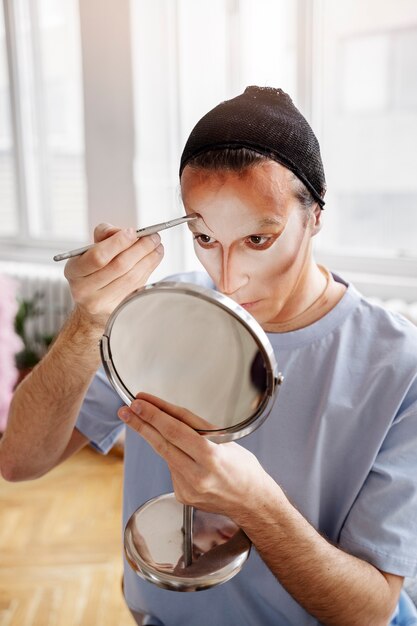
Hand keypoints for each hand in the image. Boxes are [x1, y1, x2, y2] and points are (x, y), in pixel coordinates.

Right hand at [64, 223, 163, 323]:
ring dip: (149, 259)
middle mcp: (84, 289)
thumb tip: (123, 232)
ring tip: (157, 246)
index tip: (133, 232)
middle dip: (141, 248)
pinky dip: (149, 270)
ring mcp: (100, 303)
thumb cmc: (94, 271)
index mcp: (74, 270)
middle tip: (153, 237)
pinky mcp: (117, 311)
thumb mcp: (91, 250)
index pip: (98, 256)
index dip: (118, 243)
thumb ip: (105, 234)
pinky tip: (154, 259)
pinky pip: (137, 287)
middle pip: (119, 266)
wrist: (91, 307)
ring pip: (132, 277)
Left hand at [118, 392, 272, 520]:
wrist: (252, 504)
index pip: (176, 430)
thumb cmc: (244, 469)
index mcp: (212, 456)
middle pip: (162, 442)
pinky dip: (172, 456)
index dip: (155, 414)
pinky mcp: (182, 495)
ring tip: (138, 420)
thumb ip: (201, 431)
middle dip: (141, 422)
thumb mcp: (228, 442)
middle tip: (126, 409)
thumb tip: (172, 415)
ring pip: (164, 454)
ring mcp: (188, 487)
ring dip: (151, 436)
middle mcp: (198, 474)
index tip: (140, 402)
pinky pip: (171, 468)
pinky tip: (178, 452)